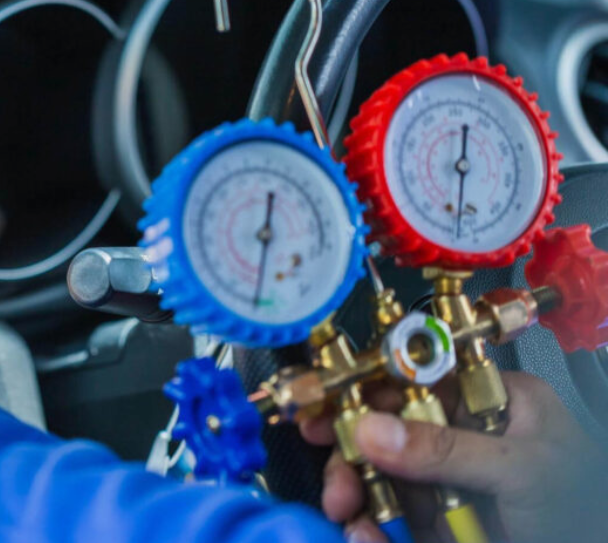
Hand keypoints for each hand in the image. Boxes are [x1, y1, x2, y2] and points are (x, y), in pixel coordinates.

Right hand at [302, 372, 605, 542]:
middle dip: (353, 454)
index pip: (417, 380)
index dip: (367, 391)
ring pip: (382, 475)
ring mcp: (452, 481)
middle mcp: (467, 435)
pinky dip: (372, 528)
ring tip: (347, 515)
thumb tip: (372, 429)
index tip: (326, 409)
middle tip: (335, 481)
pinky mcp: (442, 522)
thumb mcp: (522, 470)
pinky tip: (366, 535)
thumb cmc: (589, 509)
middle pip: (388, 429)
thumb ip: (447, 449)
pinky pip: (393, 516)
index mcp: (495, 401)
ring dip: (356, 494)